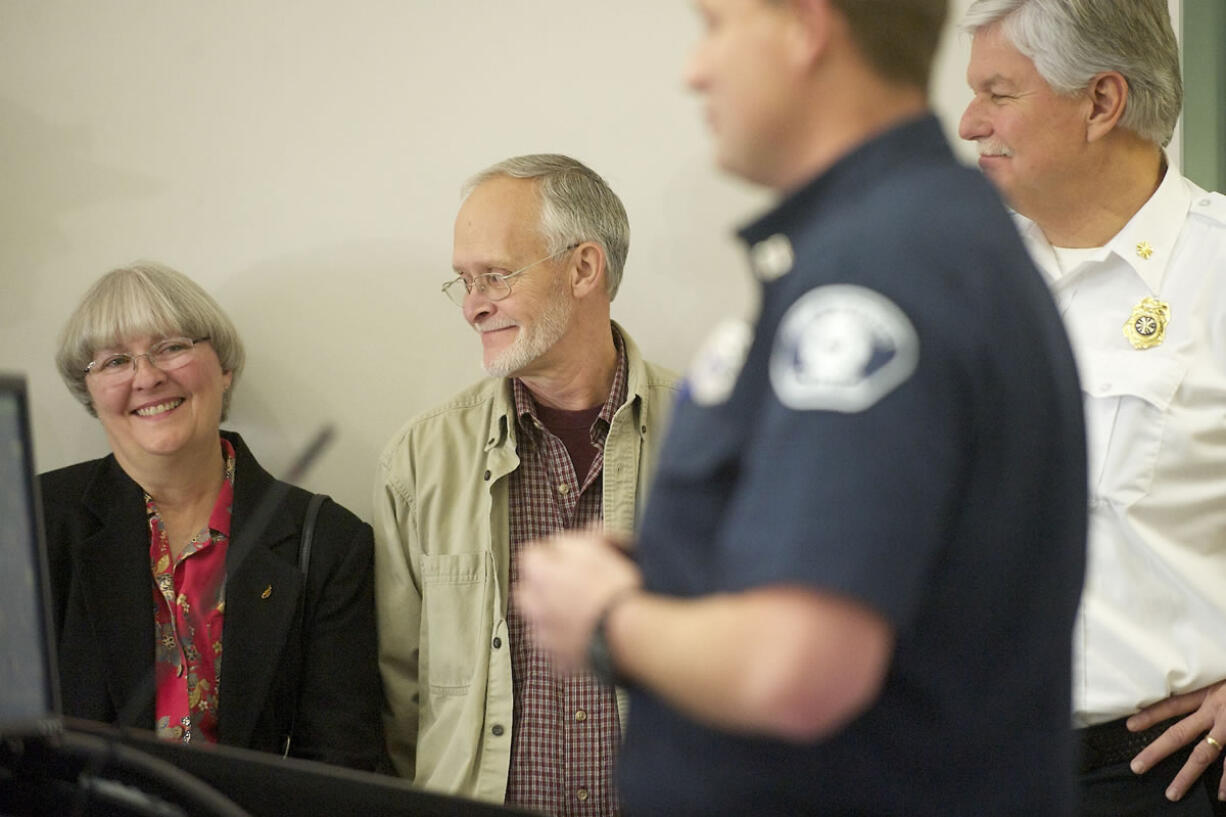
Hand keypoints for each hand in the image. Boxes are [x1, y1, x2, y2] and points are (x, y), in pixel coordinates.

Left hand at [516, 529, 640, 672]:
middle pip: (526, 590)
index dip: (552, 552)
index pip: (530, 554)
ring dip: (549, 615)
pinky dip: (564, 642)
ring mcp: (543, 635)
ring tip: (577, 613)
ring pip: (536, 620)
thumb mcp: (600, 547)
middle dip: (542, 586)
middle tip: (570, 584)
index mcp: (540, 573)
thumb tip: (589, 531)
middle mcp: (533, 604)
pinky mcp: (557, 660)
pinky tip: (585, 636)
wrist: (625, 632)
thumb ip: (586, 537)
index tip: (571, 556)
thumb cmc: (612, 586)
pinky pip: (554, 648)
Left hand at [1128, 680, 1225, 801]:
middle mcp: (1217, 710)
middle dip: (1156, 752)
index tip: (1129, 726)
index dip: (1151, 715)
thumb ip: (1210, 683)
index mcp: (1210, 692)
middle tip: (1136, 767)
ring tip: (1172, 794)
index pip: (1172, 703)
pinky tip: (1221, 795)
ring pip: (1204, 754)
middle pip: (1179, 734)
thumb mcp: (1222, 672)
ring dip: (1186, 775)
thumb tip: (1198, 687)